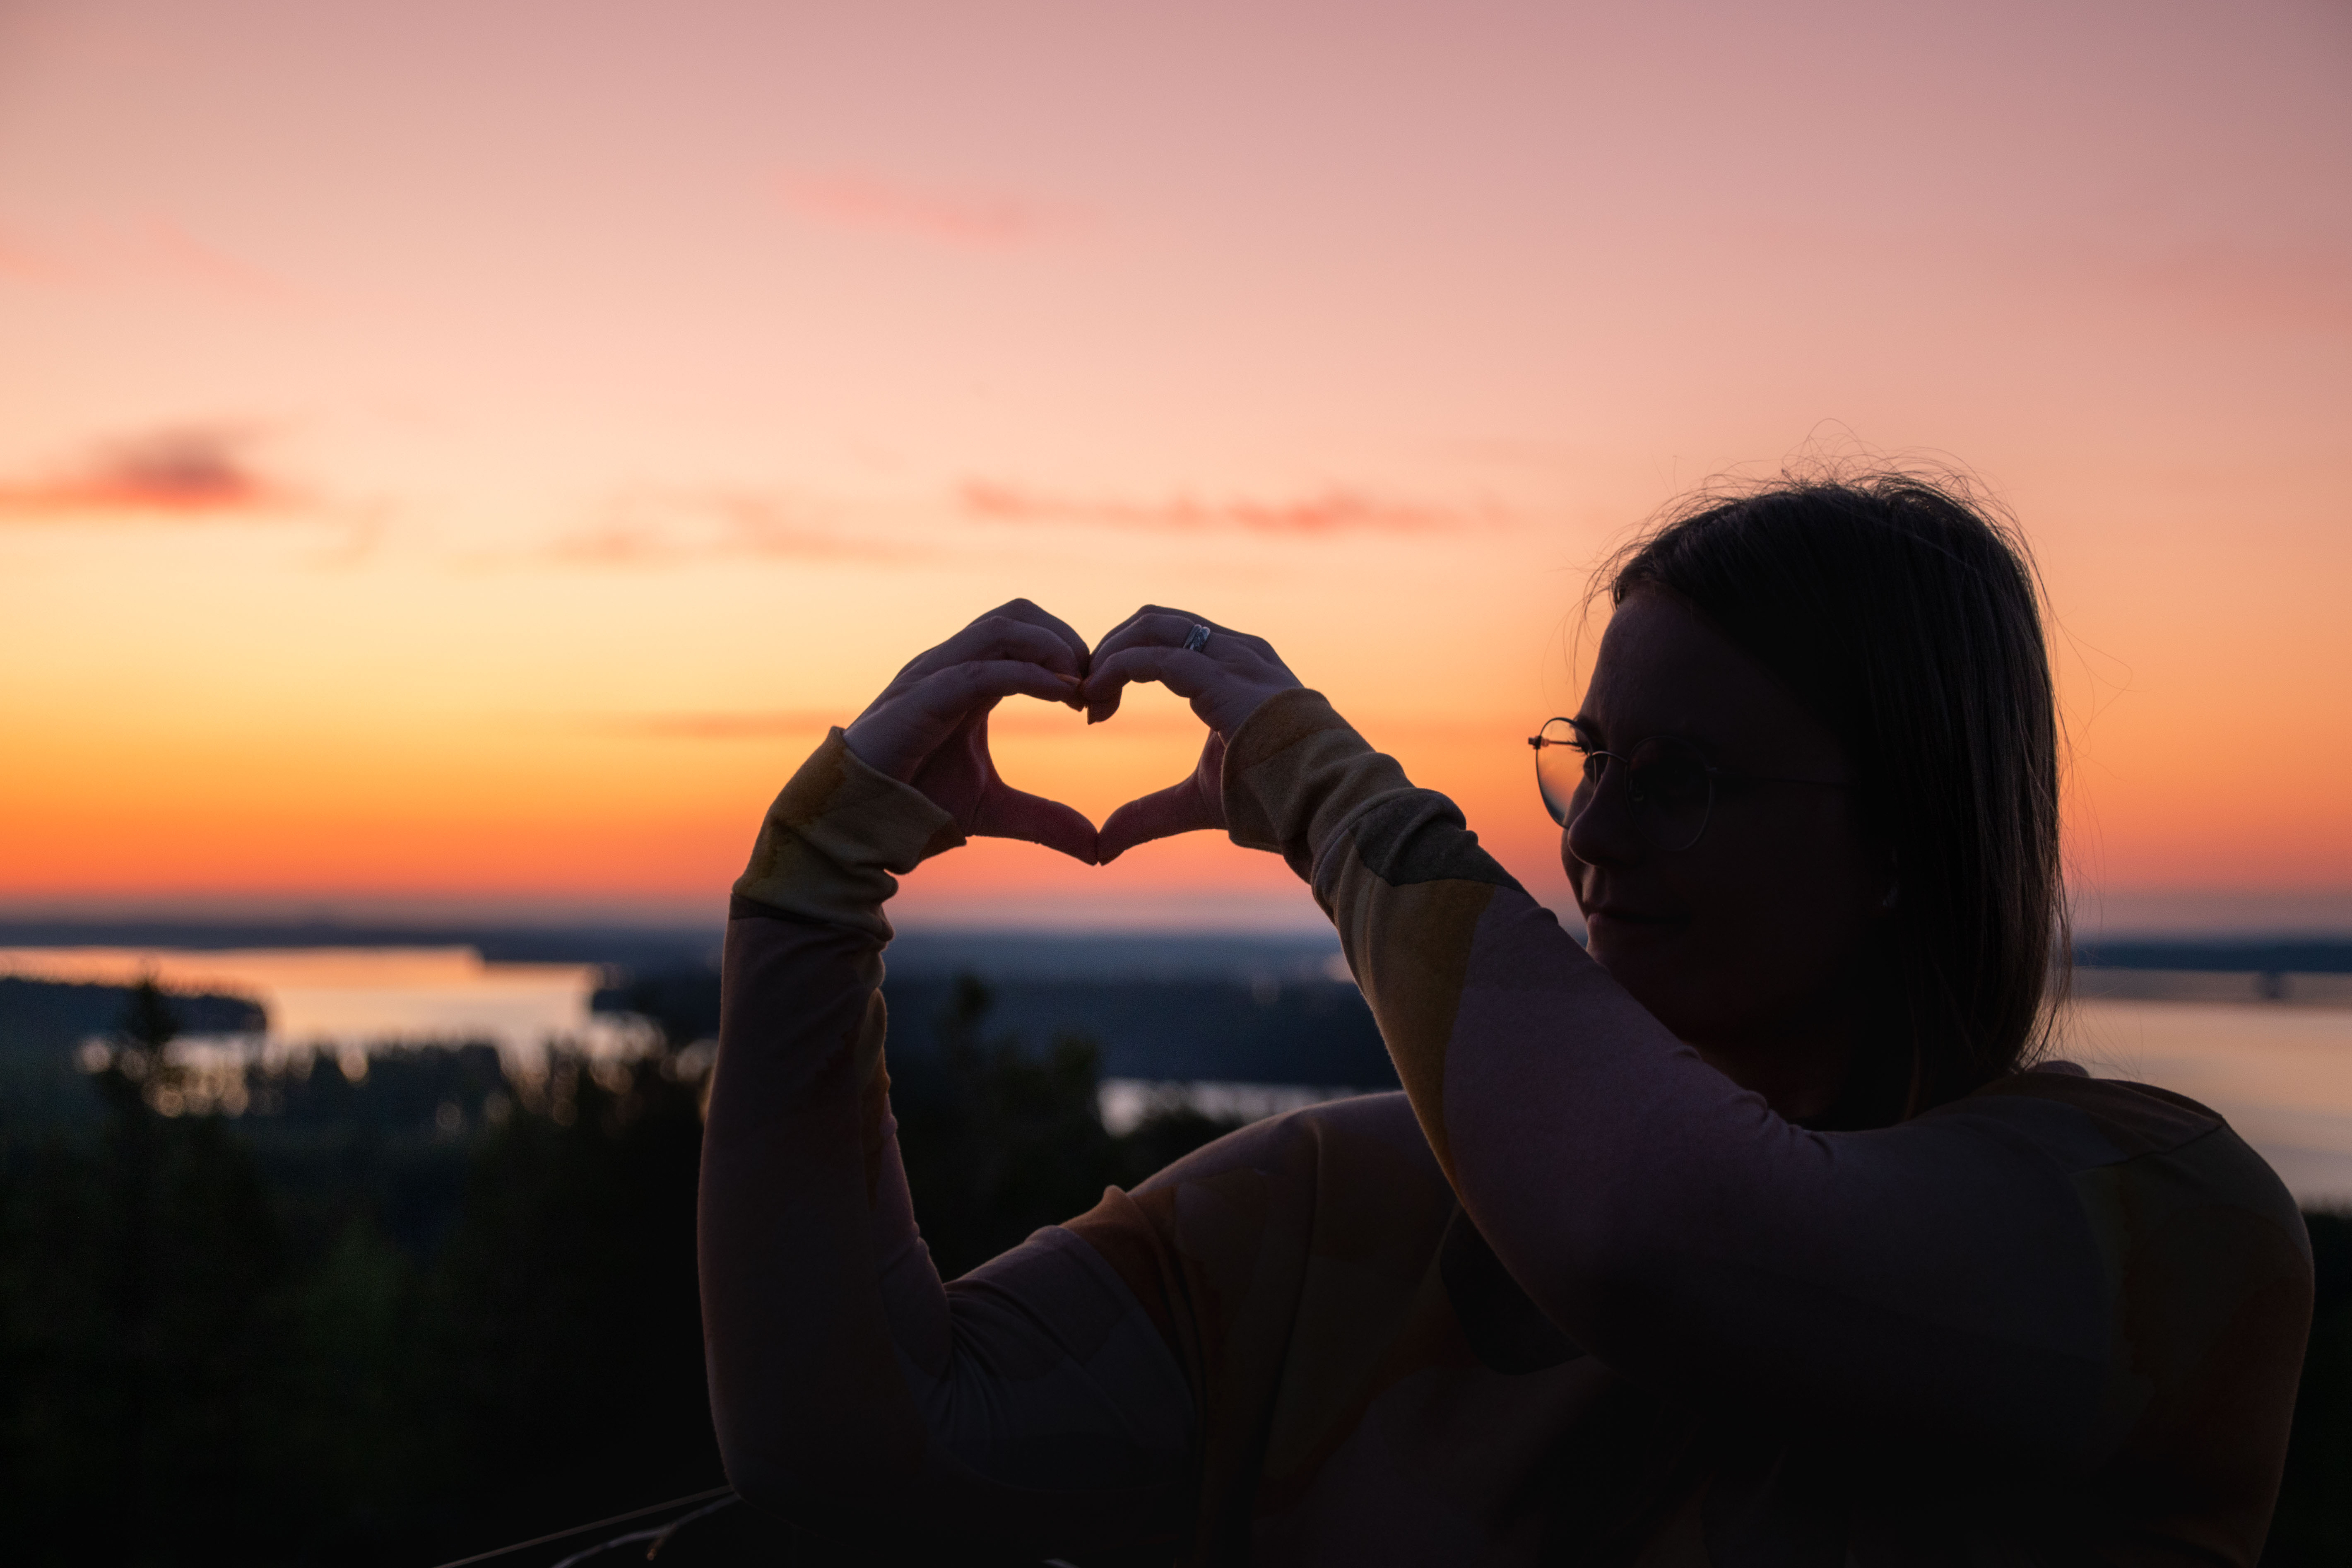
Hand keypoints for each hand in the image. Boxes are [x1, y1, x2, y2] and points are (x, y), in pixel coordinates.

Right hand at [842, 599, 1097, 862]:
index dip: (1069, 651)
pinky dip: (1029, 674)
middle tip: (1097, 684)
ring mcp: (933, 674)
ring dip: (1053, 647)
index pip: (1026, 630)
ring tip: (1082, 686)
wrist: (858, 823)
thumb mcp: (995, 811)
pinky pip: (983, 668)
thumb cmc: (916, 805)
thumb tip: (1096, 849)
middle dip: (1067, 639)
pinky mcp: (923, 697)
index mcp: (968, 677)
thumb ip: (1045, 820)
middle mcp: (950, 664)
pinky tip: (1063, 696)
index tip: (1099, 695)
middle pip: (1019, 613)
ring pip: (1002, 627)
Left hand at [1080, 607, 1302, 863]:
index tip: (1096, 704)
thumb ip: (1150, 814)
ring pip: (1151, 627)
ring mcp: (1234, 658)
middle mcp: (1237, 651)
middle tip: (1083, 694)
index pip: (1168, 635)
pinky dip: (1116, 670)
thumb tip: (1104, 846)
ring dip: (1108, 655)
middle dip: (1110, 648)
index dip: (1123, 658)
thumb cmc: (1273, 799)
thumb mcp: (1196, 801)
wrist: (1323, 805)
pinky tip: (1096, 701)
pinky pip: (1155, 658)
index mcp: (1237, 665)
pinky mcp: (1223, 678)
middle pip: (1153, 620)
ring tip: (1086, 697)